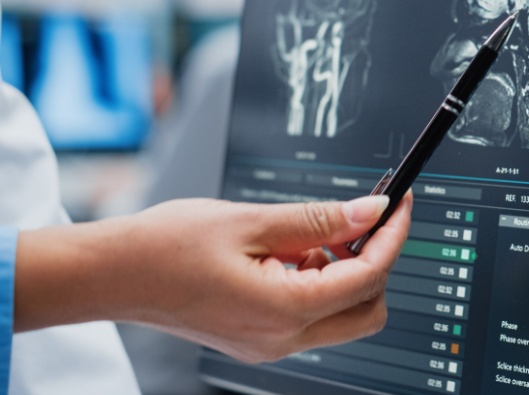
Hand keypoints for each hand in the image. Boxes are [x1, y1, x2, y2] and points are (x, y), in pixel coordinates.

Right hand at [14, 193, 412, 362]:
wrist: (111, 275)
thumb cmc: (166, 246)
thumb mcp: (252, 221)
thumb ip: (320, 220)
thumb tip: (371, 211)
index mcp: (283, 311)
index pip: (368, 277)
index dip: (392, 235)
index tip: (399, 201)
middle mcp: (281, 340)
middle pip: (367, 310)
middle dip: (375, 262)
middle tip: (360, 219)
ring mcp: (269, 344)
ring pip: (342, 315)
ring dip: (343, 271)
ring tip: (305, 234)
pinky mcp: (258, 338)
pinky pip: (310, 315)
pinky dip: (316, 281)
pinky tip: (288, 251)